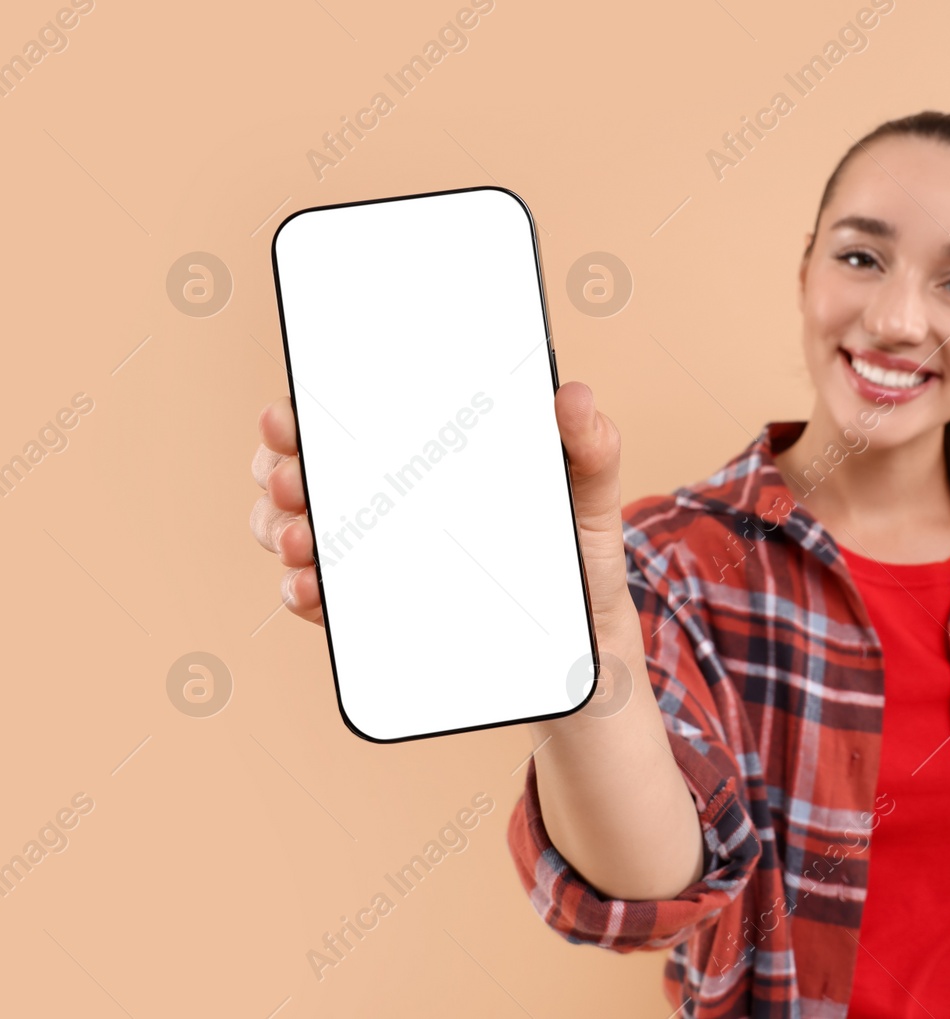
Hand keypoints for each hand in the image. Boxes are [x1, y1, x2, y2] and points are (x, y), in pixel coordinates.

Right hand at [249, 381, 638, 635]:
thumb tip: (573, 395)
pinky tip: (312, 590)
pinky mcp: (372, 606)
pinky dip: (304, 591)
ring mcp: (371, 551)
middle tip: (294, 482)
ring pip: (292, 528)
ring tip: (305, 542)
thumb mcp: (590, 491)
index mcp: (424, 449)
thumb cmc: (577, 545)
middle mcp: (386, 493)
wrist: (583, 635)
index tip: (288, 416)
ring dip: (281, 530)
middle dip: (279, 470)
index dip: (303, 411)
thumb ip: (589, 442)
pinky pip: (319, 596)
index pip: (346, 416)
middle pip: (301, 469)